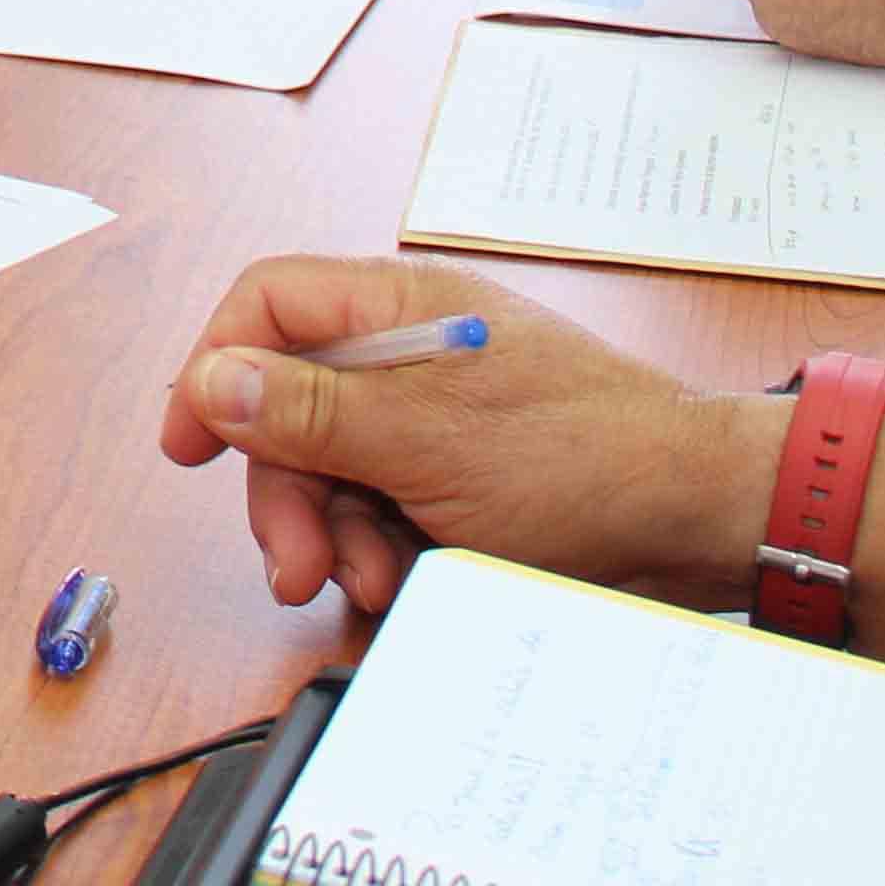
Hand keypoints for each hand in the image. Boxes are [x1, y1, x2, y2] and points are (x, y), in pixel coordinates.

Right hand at [159, 256, 770, 619]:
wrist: (697, 519)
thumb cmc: (583, 457)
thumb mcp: (424, 439)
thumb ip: (310, 410)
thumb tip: (213, 379)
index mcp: (401, 309)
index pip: (270, 305)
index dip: (216, 367)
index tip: (187, 447)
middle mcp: (413, 353)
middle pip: (293, 405)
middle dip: (287, 490)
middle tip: (297, 563)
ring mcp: (438, 417)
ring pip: (336, 470)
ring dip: (338, 533)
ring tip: (374, 580)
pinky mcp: (464, 478)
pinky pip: (386, 507)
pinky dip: (385, 547)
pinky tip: (407, 579)